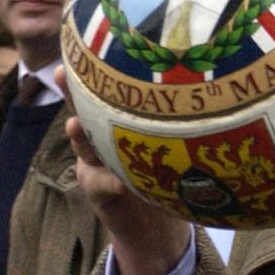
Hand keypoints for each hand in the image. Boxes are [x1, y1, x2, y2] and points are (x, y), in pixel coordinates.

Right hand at [57, 65, 191, 274]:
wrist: (156, 223)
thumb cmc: (171, 172)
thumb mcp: (177, 142)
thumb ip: (182, 119)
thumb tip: (212, 76)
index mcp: (118, 121)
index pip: (104, 92)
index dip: (93, 73)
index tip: (86, 51)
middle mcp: (100, 138)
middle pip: (83, 111)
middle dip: (72, 94)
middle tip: (63, 74)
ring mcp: (94, 164)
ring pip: (83, 146)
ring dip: (79, 136)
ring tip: (74, 125)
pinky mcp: (97, 191)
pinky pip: (100, 184)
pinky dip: (110, 181)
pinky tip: (119, 181)